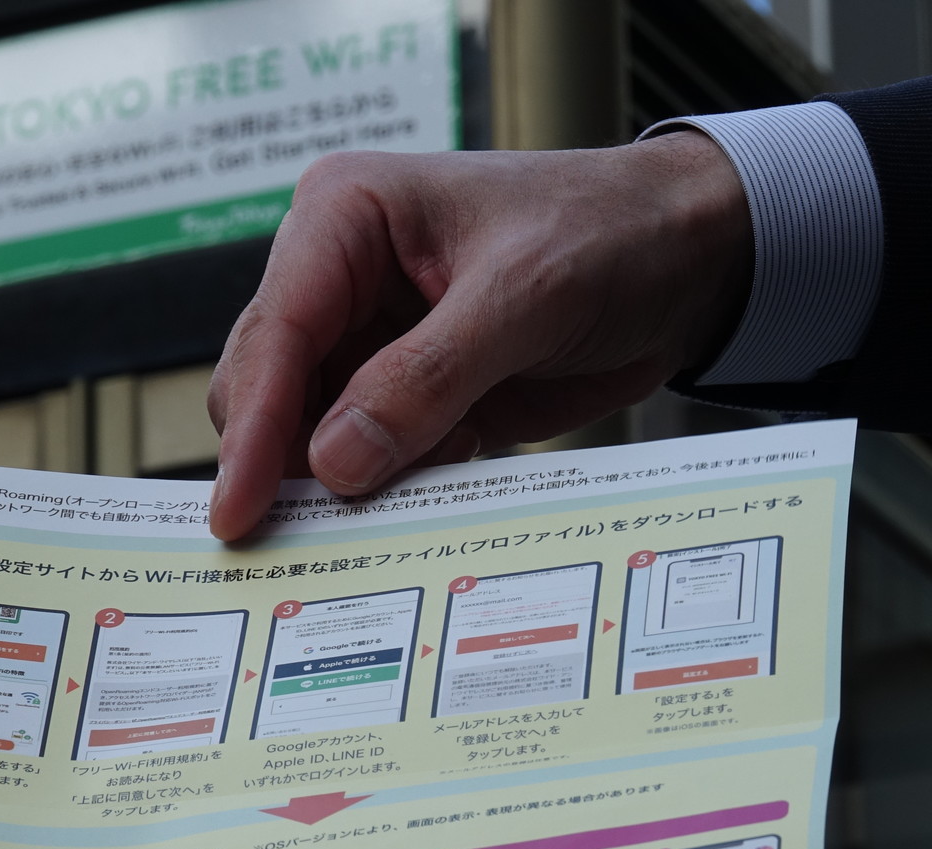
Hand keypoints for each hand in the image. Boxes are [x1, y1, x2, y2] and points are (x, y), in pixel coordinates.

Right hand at [205, 131, 750, 539]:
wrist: (693, 260)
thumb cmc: (611, 234)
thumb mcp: (525, 296)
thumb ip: (427, 378)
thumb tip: (333, 463)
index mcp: (344, 219)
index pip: (275, 331)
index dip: (253, 427)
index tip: (237, 509)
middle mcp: (338, 278)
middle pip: (266, 388)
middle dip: (274, 462)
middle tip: (283, 546)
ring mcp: (367, 341)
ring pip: (306, 433)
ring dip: (325, 487)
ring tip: (342, 543)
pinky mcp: (405, 394)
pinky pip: (364, 459)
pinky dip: (376, 495)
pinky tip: (401, 518)